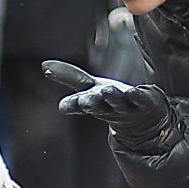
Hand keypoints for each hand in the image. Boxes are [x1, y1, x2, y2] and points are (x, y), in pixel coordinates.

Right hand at [41, 60, 173, 150]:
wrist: (144, 121)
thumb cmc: (112, 102)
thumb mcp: (90, 88)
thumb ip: (69, 77)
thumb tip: (43, 65)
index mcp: (93, 103)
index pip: (78, 105)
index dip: (72, 105)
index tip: (64, 106)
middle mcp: (108, 107)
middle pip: (97, 105)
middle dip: (91, 103)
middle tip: (84, 100)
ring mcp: (127, 107)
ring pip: (117, 103)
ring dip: (112, 97)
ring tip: (107, 91)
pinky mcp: (145, 104)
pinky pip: (140, 100)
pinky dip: (136, 96)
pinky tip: (132, 92)